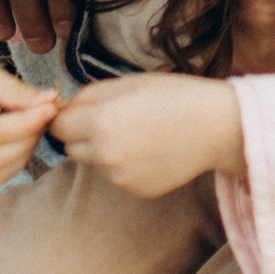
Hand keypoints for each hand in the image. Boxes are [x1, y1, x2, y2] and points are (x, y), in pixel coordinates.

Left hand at [51, 70, 242, 200]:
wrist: (217, 127)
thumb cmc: (176, 96)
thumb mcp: (129, 83)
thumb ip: (90, 95)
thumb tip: (64, 107)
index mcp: (102, 122)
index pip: (57, 126)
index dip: (67, 116)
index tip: (81, 111)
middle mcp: (106, 154)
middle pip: (69, 147)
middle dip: (81, 134)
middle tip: (111, 119)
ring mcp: (120, 177)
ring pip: (92, 163)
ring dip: (102, 150)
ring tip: (136, 134)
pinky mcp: (135, 190)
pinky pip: (114, 177)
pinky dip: (122, 165)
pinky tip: (148, 151)